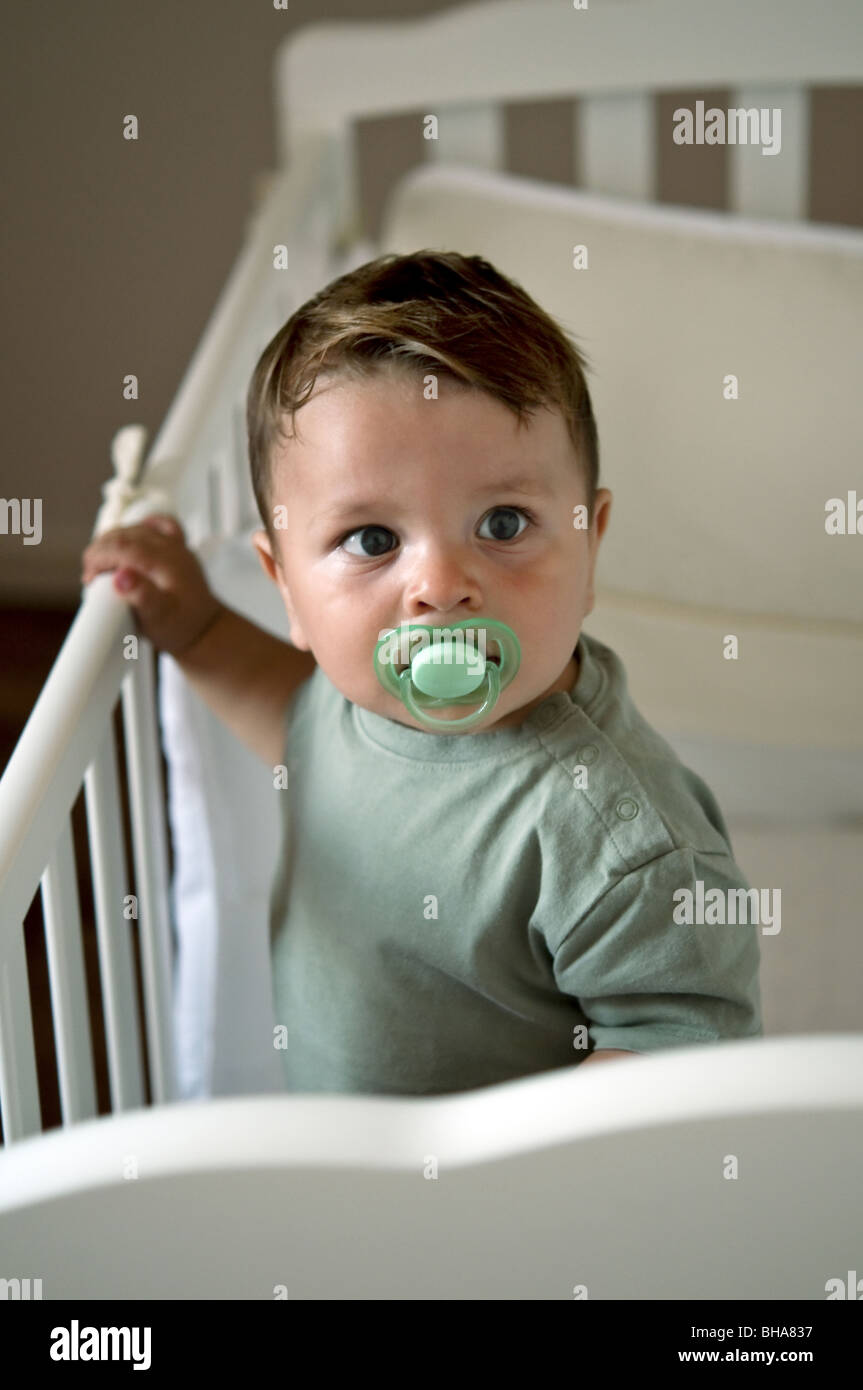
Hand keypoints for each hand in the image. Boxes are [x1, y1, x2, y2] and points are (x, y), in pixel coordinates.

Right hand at [80, 513, 223, 657]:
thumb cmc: (180, 626)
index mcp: (165, 561)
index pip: (122, 546)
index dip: (99, 557)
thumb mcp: (159, 618)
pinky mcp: (177, 548)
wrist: (204, 629)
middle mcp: (171, 547)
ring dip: (112, 542)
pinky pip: (157, 525)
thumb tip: (121, 576)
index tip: (88, 578)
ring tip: (100, 566)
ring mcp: (175, 545)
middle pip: (125, 534)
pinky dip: (138, 530)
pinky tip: (128, 543)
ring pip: (136, 529)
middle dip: (100, 551)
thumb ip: (141, 596)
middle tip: (90, 577)